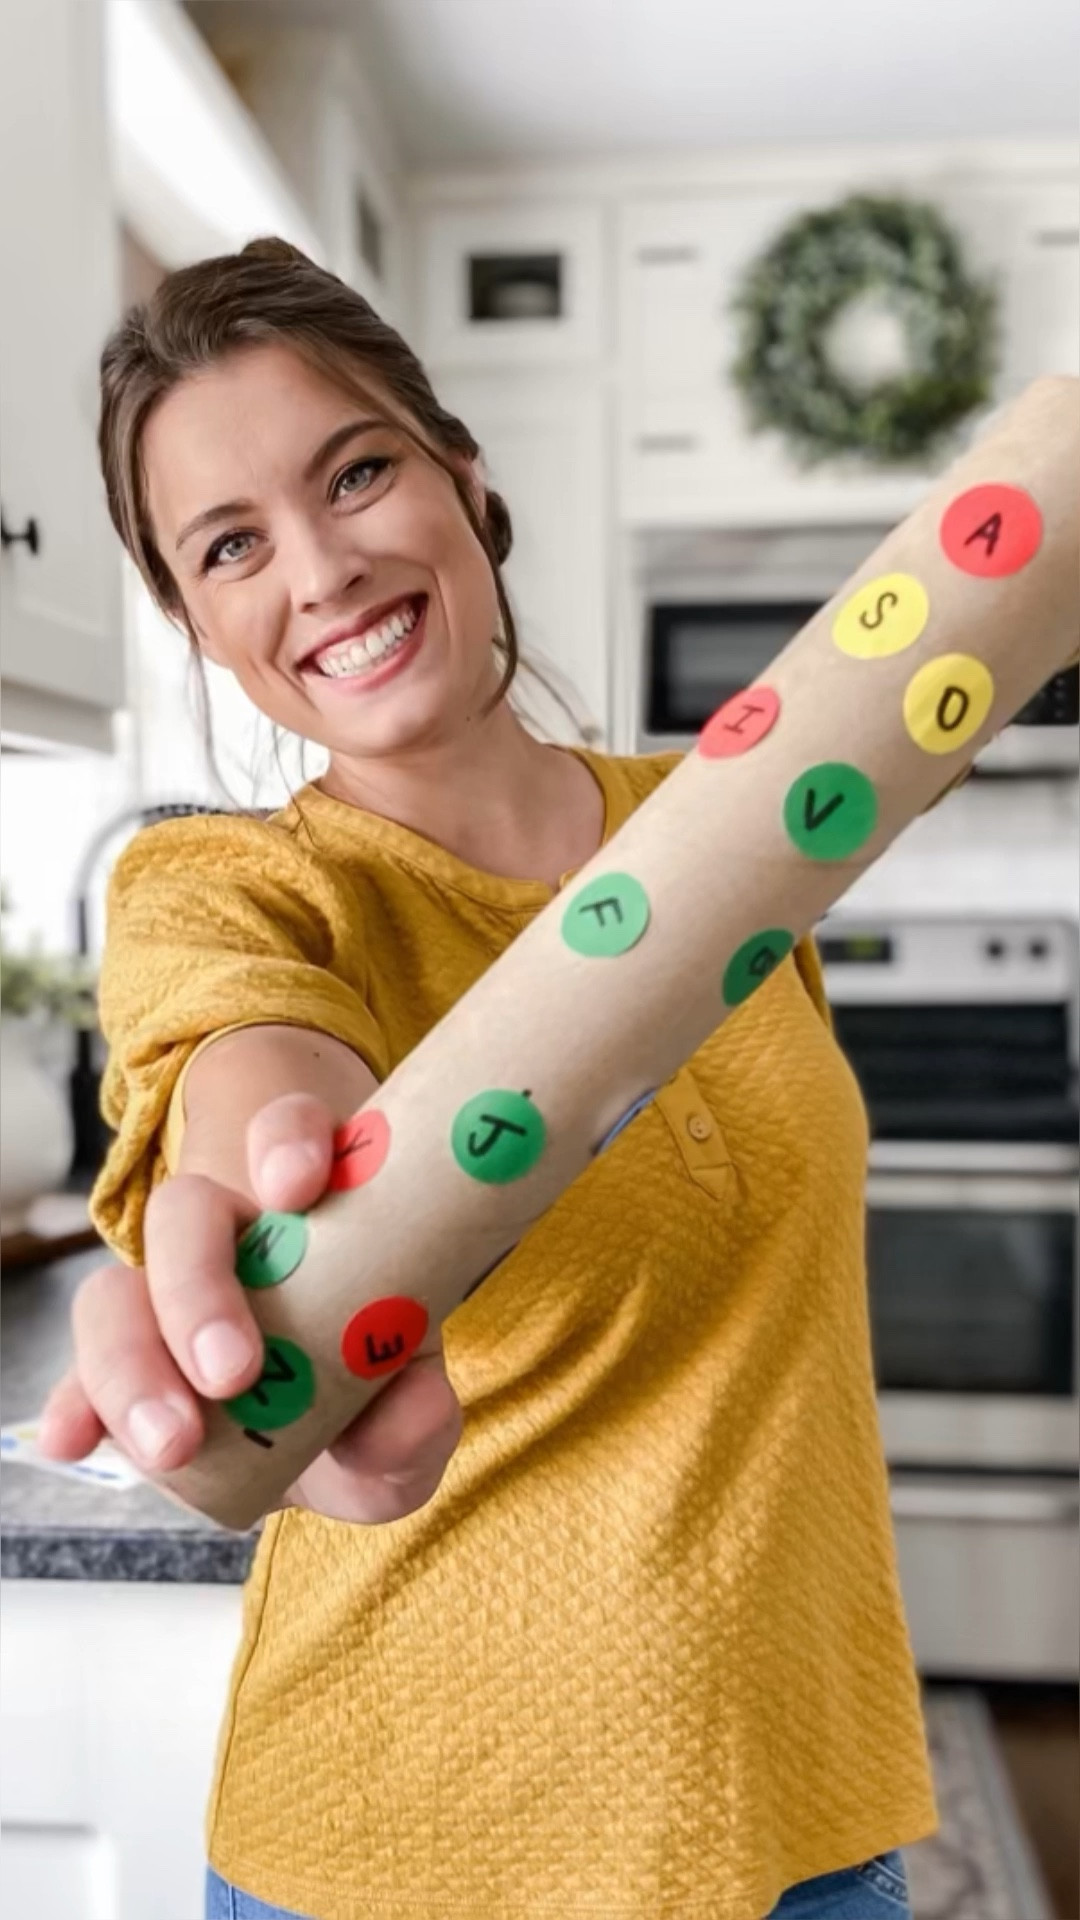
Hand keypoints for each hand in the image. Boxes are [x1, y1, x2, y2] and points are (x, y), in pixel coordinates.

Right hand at [37, 1093, 463, 1524]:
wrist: (327, 1449)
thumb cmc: (373, 1400)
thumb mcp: (408, 1413)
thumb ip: (416, 1419)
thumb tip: (408, 1411)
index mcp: (310, 1215)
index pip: (289, 1132)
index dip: (287, 1142)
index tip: (295, 1186)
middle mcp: (228, 1242)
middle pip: (185, 1214)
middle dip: (197, 1286)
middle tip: (234, 1372)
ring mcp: (161, 1305)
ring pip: (115, 1295)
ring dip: (132, 1364)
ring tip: (173, 1443)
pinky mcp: (120, 1372)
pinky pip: (79, 1378)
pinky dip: (75, 1407)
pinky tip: (77, 1441)